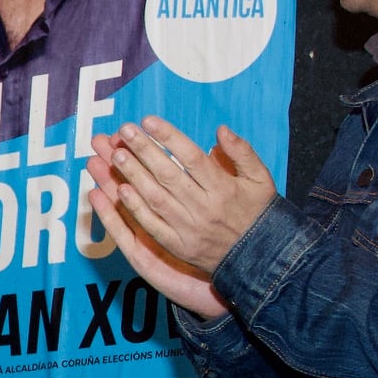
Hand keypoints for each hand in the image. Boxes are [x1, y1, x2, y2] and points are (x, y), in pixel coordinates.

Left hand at [84, 119, 274, 319]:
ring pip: (155, 198)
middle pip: (168, 174)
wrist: (261, 257)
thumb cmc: (258, 212)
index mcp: (224, 188)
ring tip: (115, 155)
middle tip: (124, 131)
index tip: (148, 120)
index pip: (191, 157)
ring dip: (133, 176)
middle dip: (143, 150)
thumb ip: (242, 152)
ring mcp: (189, 228)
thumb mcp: (261, 178)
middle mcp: (204, 208)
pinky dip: (135, 209)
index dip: (168, 137)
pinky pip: (152, 226)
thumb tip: (220, 129)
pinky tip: (120, 191)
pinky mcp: (179, 246)